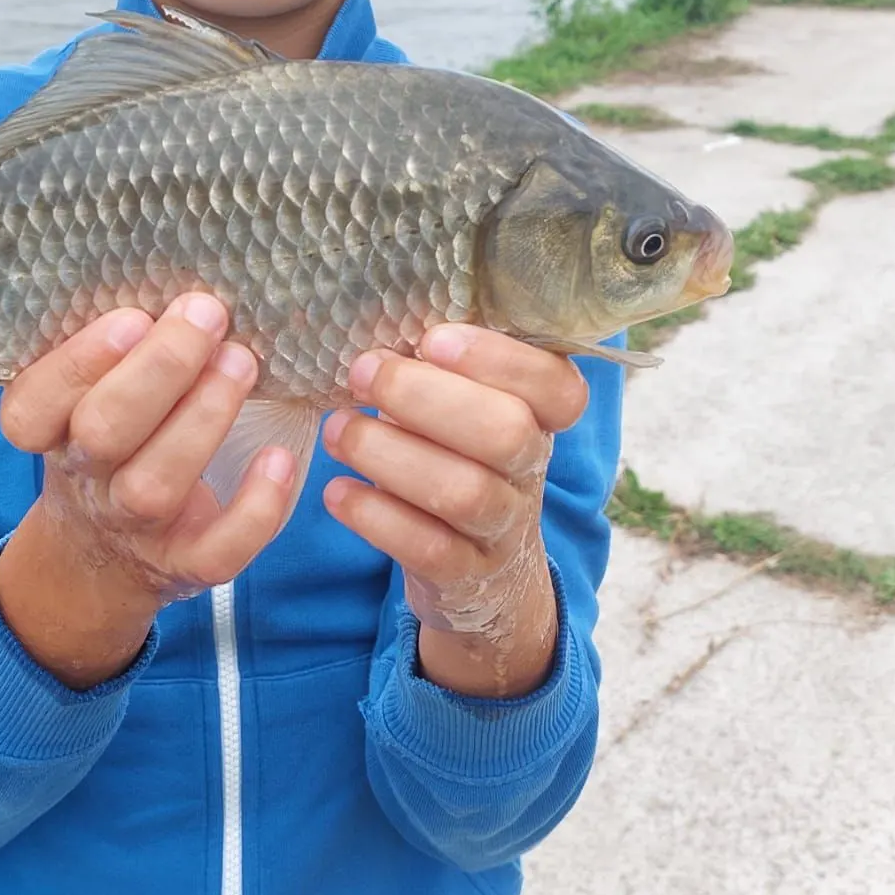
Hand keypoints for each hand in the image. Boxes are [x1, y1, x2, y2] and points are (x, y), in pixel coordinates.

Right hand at [0, 294, 295, 687]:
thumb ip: (119, 354)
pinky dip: (254, 507)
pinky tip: (281, 460)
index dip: (77, 362)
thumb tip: (182, 280)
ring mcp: (136, 528)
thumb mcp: (91, 402)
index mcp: (53, 434)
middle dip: (158, 371)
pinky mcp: (187, 564)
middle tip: (207, 316)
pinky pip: (218, 550)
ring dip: (203, 418)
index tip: (132, 316)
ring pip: (155, 485)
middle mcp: (88, 480)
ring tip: (243, 362)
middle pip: (103, 433)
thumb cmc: (114, 449)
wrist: (102, 562)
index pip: (31, 406)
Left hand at [321, 324, 589, 698]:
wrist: (486, 576)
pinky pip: (427, 548)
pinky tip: (337, 492)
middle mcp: (533, 469)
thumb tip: (373, 318)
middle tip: (363, 373)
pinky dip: (376, 517)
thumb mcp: (471, 409)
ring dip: (390, 454)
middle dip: (425, 398)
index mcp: (543, 416)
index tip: (432, 338)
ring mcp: (505, 527)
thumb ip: (444, 369)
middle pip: (505, 433)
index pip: (558, 385)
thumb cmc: (462, 460)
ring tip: (336, 430)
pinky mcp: (466, 575)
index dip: (501, 360)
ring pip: (464, 492)